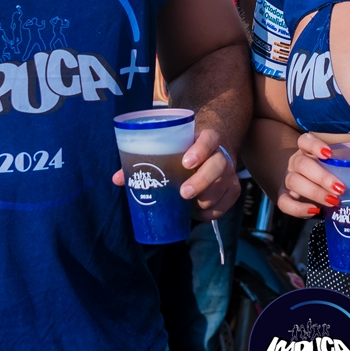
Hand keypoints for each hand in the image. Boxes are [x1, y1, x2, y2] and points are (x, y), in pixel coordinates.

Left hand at [111, 126, 240, 219]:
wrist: (210, 152)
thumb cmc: (183, 152)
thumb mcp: (169, 149)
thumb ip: (145, 161)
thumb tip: (117, 179)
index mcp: (206, 139)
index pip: (210, 139)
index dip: (200, 150)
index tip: (186, 162)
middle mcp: (221, 154)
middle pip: (218, 166)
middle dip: (201, 181)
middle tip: (183, 193)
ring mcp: (229, 173)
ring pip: (223, 187)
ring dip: (205, 199)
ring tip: (187, 205)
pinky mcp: (232, 189)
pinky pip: (225, 205)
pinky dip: (211, 212)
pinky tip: (196, 212)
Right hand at [275, 132, 349, 217]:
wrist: (304, 183)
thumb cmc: (329, 172)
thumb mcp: (343, 164)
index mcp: (309, 150)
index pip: (304, 140)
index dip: (314, 146)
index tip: (329, 154)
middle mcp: (296, 162)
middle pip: (301, 164)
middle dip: (321, 177)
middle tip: (340, 189)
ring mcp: (289, 179)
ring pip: (294, 182)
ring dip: (314, 192)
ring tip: (333, 202)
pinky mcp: (285, 196)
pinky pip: (285, 202)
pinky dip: (297, 209)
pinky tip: (314, 212)